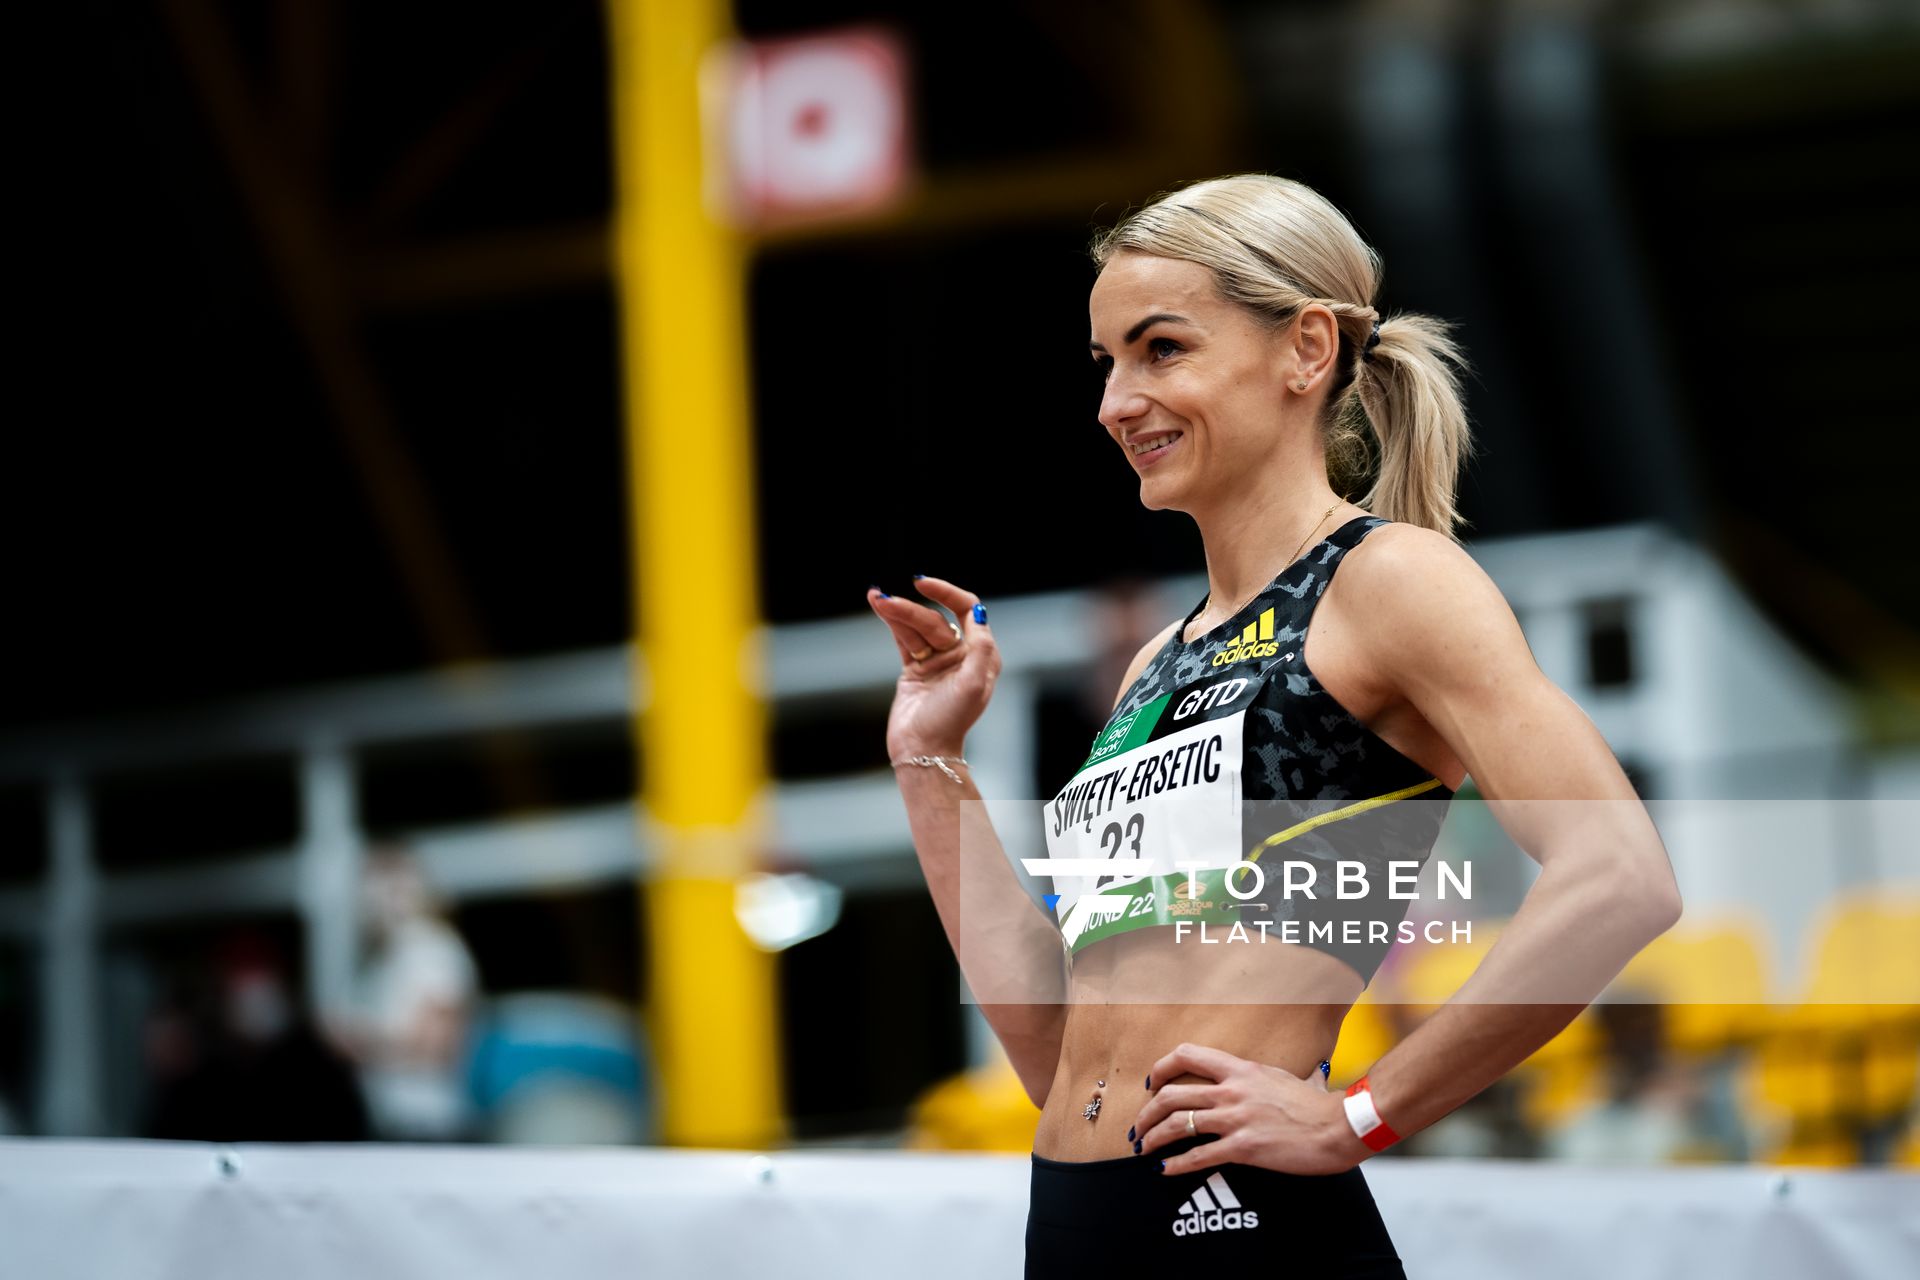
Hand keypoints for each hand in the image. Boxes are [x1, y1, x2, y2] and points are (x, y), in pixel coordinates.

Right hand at [868, 577, 999, 759]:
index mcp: (980, 655)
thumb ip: (980, 647)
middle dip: (911, 609)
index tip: (923, 584)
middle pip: (935, 619)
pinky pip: (904, 638)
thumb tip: (979, 612)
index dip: (947, 593)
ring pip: (916, 627)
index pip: (968, 610)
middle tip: (886, 600)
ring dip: (897, 612)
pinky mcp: (915, 669)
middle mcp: (961, 654)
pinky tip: (879, 605)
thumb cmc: (950, 722)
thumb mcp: (973, 685)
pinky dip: (892, 622)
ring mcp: (937, 661)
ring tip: (877, 598)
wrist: (922, 751)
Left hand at [1131, 1043, 1367, 1176]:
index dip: (1161, 1068)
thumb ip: (1265, 1077)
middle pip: (1172, 1095)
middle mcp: (1232, 1091)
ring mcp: (1236, 1119)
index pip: (1187, 1055)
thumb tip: (1276, 1078)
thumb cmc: (1316, 1105)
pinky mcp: (1244, 1148)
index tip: (1151, 1083)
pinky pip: (1199, 1156)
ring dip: (1153, 1138)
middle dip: (1146, 1112)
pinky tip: (1166, 1170)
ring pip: (1178, 1124)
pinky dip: (1176, 1164)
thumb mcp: (1285, 1078)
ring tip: (1144, 1148)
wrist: (1339, 1127)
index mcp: (1240, 1069)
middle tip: (1138, 1127)